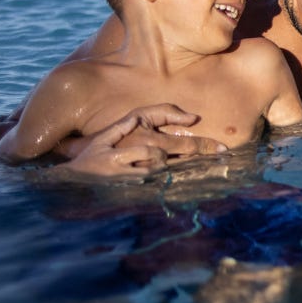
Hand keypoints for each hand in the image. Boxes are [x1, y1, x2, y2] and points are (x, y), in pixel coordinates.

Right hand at [61, 104, 226, 176]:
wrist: (78, 175)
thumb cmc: (104, 145)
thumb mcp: (129, 121)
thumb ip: (161, 114)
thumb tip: (192, 118)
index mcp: (147, 141)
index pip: (184, 144)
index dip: (205, 146)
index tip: (223, 149)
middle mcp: (146, 159)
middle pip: (184, 160)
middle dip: (202, 159)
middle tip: (222, 159)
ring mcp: (143, 177)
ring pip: (174, 172)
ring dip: (185, 170)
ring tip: (202, 169)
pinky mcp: (138, 188)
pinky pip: (163, 183)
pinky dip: (173, 180)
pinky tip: (183, 180)